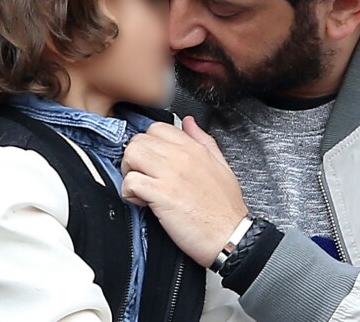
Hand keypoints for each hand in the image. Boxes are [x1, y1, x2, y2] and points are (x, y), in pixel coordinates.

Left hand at [121, 116, 247, 266]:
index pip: (157, 128)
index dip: (148, 144)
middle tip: (140, 175)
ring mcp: (171, 174)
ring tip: (138, 187)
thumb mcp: (221, 164)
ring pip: (132, 154)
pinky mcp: (162, 195)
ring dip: (128, 171)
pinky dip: (129, 192)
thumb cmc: (225, 207)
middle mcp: (181, 156)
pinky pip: (131, 182)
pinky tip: (140, 201)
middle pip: (140, 140)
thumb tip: (188, 122)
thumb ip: (203, 139)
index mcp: (194, 148)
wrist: (231, 236)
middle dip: (134, 157)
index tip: (150, 160)